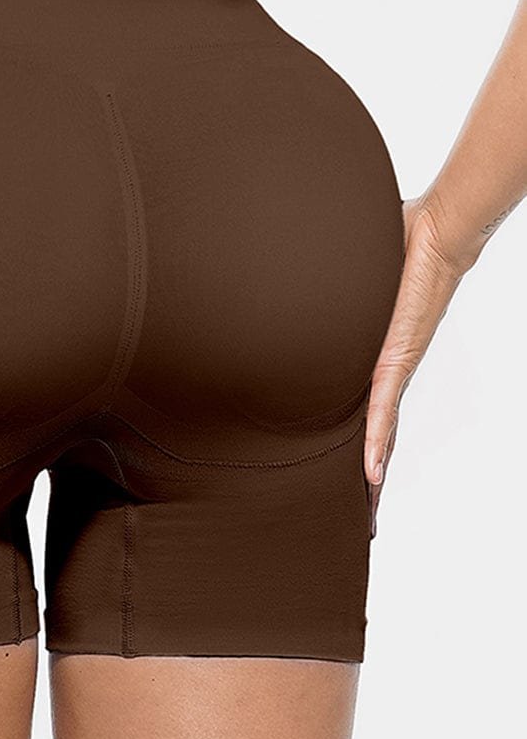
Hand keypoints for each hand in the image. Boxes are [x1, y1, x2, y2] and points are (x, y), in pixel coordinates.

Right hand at [364, 196, 466, 536]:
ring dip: (375, 467)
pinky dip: (376, 440)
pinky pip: (382, 408)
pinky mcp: (397, 358)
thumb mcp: (354, 276)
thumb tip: (303, 269)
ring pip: (383, 429)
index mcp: (379, 352)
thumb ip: (332, 282)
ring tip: (368, 503)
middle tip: (365, 504)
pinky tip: (371, 471)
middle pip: (381, 429)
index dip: (366, 437)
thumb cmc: (398, 245)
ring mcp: (395, 365)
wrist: (436, 233)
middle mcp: (390, 366)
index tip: (359, 468)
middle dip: (373, 467)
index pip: (371, 405)